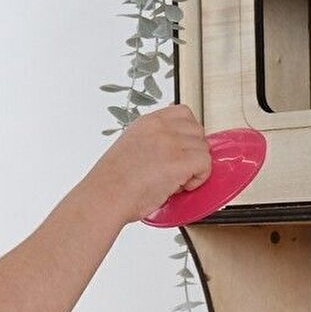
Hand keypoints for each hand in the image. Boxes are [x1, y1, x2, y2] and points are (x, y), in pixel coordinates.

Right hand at [87, 104, 211, 223]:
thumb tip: (173, 149)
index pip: (184, 113)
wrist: (105, 198)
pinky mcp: (179, 161)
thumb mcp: (130, 147)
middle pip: (198, 131)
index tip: (180, 151)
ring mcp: (171, 142)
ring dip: (194, 168)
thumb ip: (152, 141)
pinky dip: (199, 178)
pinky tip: (180, 186)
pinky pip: (206, 163)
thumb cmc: (113, 183)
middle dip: (192, 152)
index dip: (188, 134)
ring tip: (173, 181)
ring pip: (204, 149)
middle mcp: (160, 128)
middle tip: (176, 170)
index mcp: (147, 123)